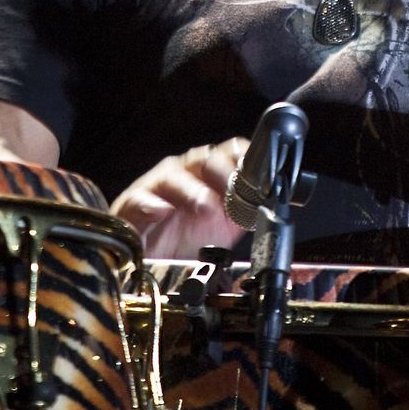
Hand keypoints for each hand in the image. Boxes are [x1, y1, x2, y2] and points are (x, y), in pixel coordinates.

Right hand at [109, 138, 249, 259]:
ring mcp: (158, 186)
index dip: (246, 160)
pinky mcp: (133, 204)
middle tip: (235, 196)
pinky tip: (162, 212)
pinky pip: (140, 200)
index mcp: (209, 173)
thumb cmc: (185, 235)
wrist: (145, 257)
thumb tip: (275, 212)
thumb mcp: (224, 226)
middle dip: (224, 175)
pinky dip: (152, 205)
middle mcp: (186, 172)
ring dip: (193, 191)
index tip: (261, 177)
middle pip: (207, 160)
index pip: (231, 151)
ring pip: (175, 176)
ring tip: (205, 207)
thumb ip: (247, 213)